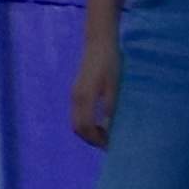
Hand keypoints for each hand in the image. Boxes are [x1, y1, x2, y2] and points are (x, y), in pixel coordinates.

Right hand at [73, 29, 119, 145]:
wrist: (98, 43)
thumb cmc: (110, 64)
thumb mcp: (114, 86)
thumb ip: (109, 106)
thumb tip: (108, 126)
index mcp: (84, 97)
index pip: (85, 127)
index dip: (96, 139)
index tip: (111, 145)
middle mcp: (75, 97)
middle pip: (76, 127)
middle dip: (90, 139)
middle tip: (108, 143)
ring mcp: (74, 93)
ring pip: (75, 121)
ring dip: (88, 131)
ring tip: (106, 134)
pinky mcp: (77, 90)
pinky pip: (77, 113)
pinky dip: (86, 122)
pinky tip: (100, 121)